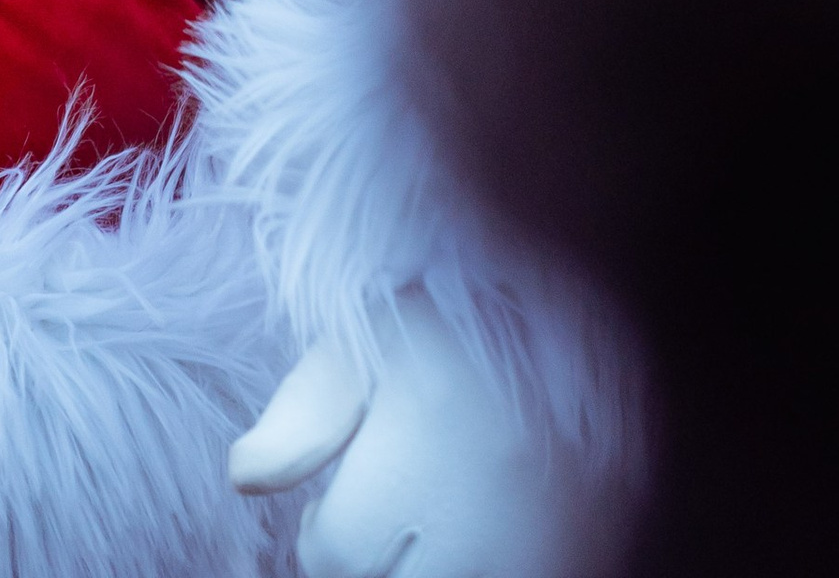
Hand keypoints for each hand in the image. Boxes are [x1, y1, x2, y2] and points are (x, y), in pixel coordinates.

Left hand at [230, 295, 590, 577]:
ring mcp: (550, 546)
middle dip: (378, 556)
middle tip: (393, 504)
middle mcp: (487, 516)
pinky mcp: (596, 550)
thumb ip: (303, 412)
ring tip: (442, 513)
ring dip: (435, 563)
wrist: (590, 288)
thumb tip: (242, 479)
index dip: (326, 527)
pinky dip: (497, 564)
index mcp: (422, 449)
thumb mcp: (372, 338)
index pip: (334, 555)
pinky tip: (493, 524)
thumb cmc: (461, 311)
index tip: (341, 493)